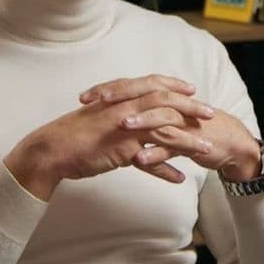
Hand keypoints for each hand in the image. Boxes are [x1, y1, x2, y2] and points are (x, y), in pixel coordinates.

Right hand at [4, 75, 215, 200]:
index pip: (153, 84)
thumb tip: (130, 115)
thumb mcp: (100, 116)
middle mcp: (125, 108)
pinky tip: (179, 179)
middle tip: (211, 113)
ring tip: (206, 149)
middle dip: (191, 108)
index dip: (174, 85)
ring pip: (165, 132)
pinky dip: (165, 170)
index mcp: (120, 97)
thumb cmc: (74, 133)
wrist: (52, 149)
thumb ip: (118, 113)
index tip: (192, 90)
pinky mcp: (122, 150)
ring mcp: (125, 128)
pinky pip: (150, 161)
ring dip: (188, 141)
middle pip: (166, 103)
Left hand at [82, 81, 262, 182]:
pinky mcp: (193, 143)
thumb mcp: (162, 119)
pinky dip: (156, 154)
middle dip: (121, 96)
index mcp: (162, 97)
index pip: (132, 86)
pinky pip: (173, 148)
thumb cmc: (191, 130)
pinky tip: (140, 160)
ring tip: (120, 125)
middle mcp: (172, 105)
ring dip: (141, 122)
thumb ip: (141, 113)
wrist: (228, 144)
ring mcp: (184, 123)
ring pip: (160, 119)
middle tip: (97, 101)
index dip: (108, 89)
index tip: (83, 97)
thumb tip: (111, 113)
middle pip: (145, 94)